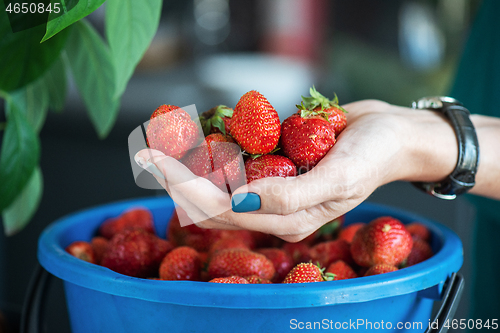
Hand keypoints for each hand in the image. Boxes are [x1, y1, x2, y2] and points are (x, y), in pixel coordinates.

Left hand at [136, 99, 498, 241]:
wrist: (392, 133)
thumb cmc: (372, 157)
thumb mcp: (338, 180)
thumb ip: (290, 197)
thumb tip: (239, 202)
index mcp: (285, 219)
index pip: (222, 210)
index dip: (185, 188)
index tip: (155, 161)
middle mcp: (273, 206)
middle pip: (212, 198)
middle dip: (176, 177)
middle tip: (145, 153)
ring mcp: (272, 183)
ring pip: (218, 178)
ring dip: (189, 161)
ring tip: (161, 141)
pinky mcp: (275, 162)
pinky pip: (236, 157)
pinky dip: (213, 145)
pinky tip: (194, 133)